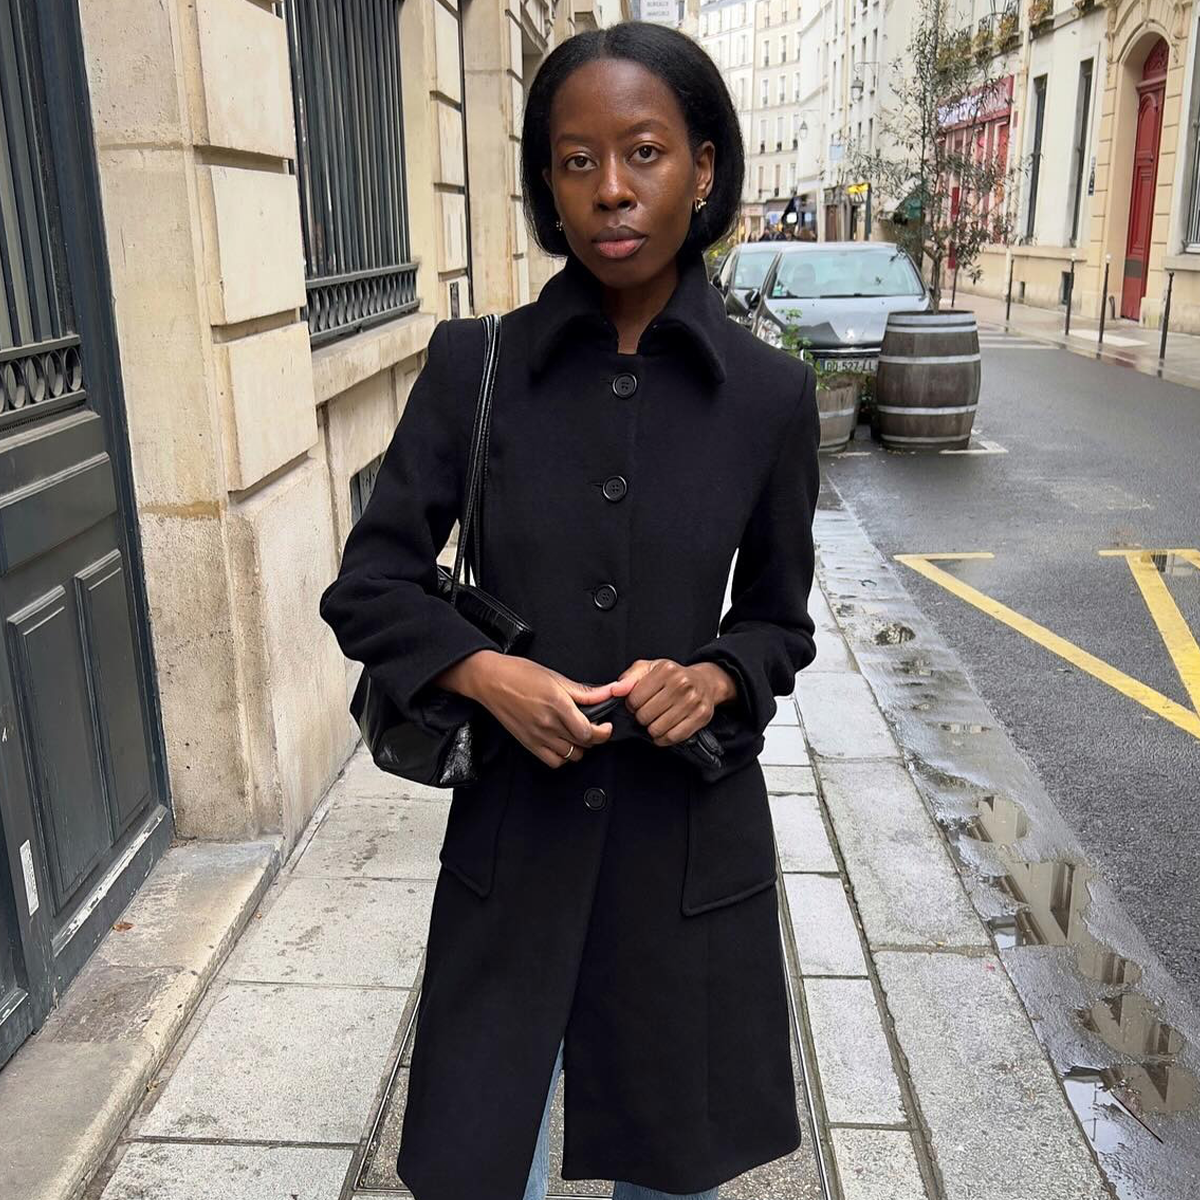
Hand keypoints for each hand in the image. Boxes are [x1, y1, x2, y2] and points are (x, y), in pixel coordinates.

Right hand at [439, 650, 614, 768]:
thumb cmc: (519, 674)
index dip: (603, 732)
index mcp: (558, 704)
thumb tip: (608, 693)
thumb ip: (584, 691)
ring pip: (571, 755)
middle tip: (594, 727)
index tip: (606, 725)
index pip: (588, 731)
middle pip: (583, 744)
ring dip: (579, 747)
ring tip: (578, 734)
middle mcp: (548, 723)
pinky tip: (563, 744)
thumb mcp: (556, 677)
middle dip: (595, 737)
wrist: (491, 681)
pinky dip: (563, 757)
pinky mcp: (528, 744)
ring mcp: (537, 736)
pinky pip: (553, 762)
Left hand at [607, 658, 736, 747]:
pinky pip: (673, 737)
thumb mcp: (648, 669)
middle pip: (645, 715)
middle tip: (648, 712)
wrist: (704, 682)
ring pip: (657, 729)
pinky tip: (663, 731)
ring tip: (656, 720)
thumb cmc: (672, 677)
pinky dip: (664, 738)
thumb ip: (629, 678)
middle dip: (642, 717)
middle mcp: (681, 684)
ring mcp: (693, 701)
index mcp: (666, 670)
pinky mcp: (702, 717)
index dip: (631, 704)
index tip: (637, 703)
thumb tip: (615, 690)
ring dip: (652, 729)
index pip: (635, 698)